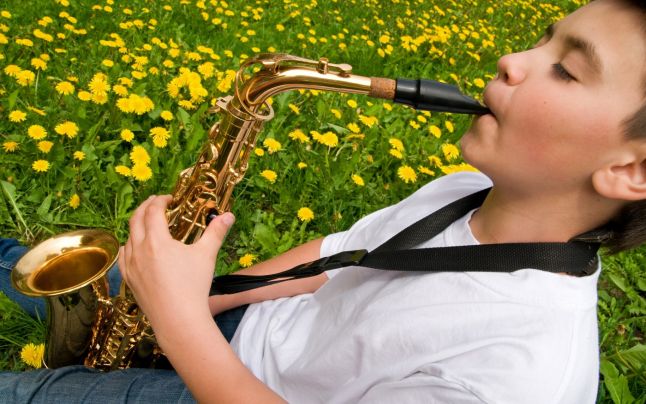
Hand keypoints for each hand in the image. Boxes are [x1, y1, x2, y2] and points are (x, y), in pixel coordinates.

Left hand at [118, 195, 234, 330]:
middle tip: (156, 203)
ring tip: (147, 224)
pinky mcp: (129, 280)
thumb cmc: (193, 286)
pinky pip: (123, 256)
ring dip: (136, 225)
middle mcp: (139, 250)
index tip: (169, 198)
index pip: (152, 211)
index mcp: (156, 240)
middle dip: (145, 207)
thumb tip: (228, 215)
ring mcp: (131, 266)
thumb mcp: (206, 255)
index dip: (159, 200)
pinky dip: (128, 245)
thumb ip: (216, 232)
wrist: (178, 319)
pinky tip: (134, 247)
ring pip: (128, 237)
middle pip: (135, 219)